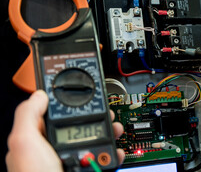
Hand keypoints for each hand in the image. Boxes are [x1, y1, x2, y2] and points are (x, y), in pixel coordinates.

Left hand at [6, 90, 124, 171]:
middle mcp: (54, 151)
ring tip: (116, 128)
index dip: (66, 102)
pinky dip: (112, 154)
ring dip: (109, 132)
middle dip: (94, 115)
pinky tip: (116, 151)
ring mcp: (71, 161)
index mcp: (37, 141)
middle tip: (105, 110)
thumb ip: (28, 115)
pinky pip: (102, 159)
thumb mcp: (24, 143)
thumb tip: (38, 95)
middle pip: (78, 125)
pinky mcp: (85, 171)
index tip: (81, 95)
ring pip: (93, 140)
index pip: (52, 114)